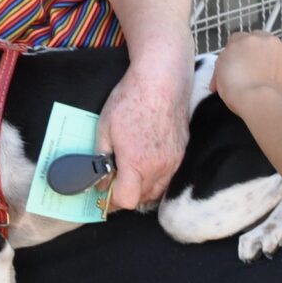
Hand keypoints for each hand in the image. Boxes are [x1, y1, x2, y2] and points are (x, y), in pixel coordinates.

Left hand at [96, 57, 190, 209]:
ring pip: (156, 191)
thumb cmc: (130, 100)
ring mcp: (173, 161)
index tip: (103, 194)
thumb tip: (100, 181)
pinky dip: (155, 178)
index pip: (125, 201)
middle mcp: (158, 167)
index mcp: (137, 163)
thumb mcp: (104, 128)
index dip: (111, 201)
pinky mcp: (181, 153)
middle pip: (141, 199)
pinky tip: (144, 163)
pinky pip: (167, 177)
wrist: (161, 81)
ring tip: (129, 174)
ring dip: (141, 189)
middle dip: (125, 195)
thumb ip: (101, 159)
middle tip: (113, 182)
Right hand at [212, 31, 281, 114]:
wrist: (259, 100)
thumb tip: (233, 60)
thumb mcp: (220, 71)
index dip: (238, 53)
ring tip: (265, 75)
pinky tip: (275, 76)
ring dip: (268, 56)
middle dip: (254, 51)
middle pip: (255, 40)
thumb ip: (227, 58)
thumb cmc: (237, 91)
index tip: (240, 63)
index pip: (237, 39)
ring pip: (271, 47)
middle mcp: (258, 37)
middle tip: (252, 69)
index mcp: (238, 40)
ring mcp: (276, 44)